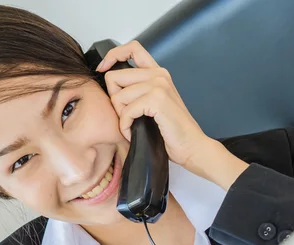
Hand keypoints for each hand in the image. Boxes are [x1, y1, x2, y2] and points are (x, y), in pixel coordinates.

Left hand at [96, 40, 247, 189]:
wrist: (191, 146)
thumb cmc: (169, 130)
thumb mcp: (152, 103)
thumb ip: (136, 89)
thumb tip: (109, 83)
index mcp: (157, 72)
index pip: (132, 48)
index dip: (112, 55)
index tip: (102, 69)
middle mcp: (159, 75)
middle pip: (114, 77)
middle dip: (113, 101)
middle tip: (126, 116)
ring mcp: (159, 86)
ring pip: (117, 97)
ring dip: (120, 117)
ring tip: (132, 126)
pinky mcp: (157, 100)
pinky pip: (125, 112)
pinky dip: (125, 127)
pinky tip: (132, 133)